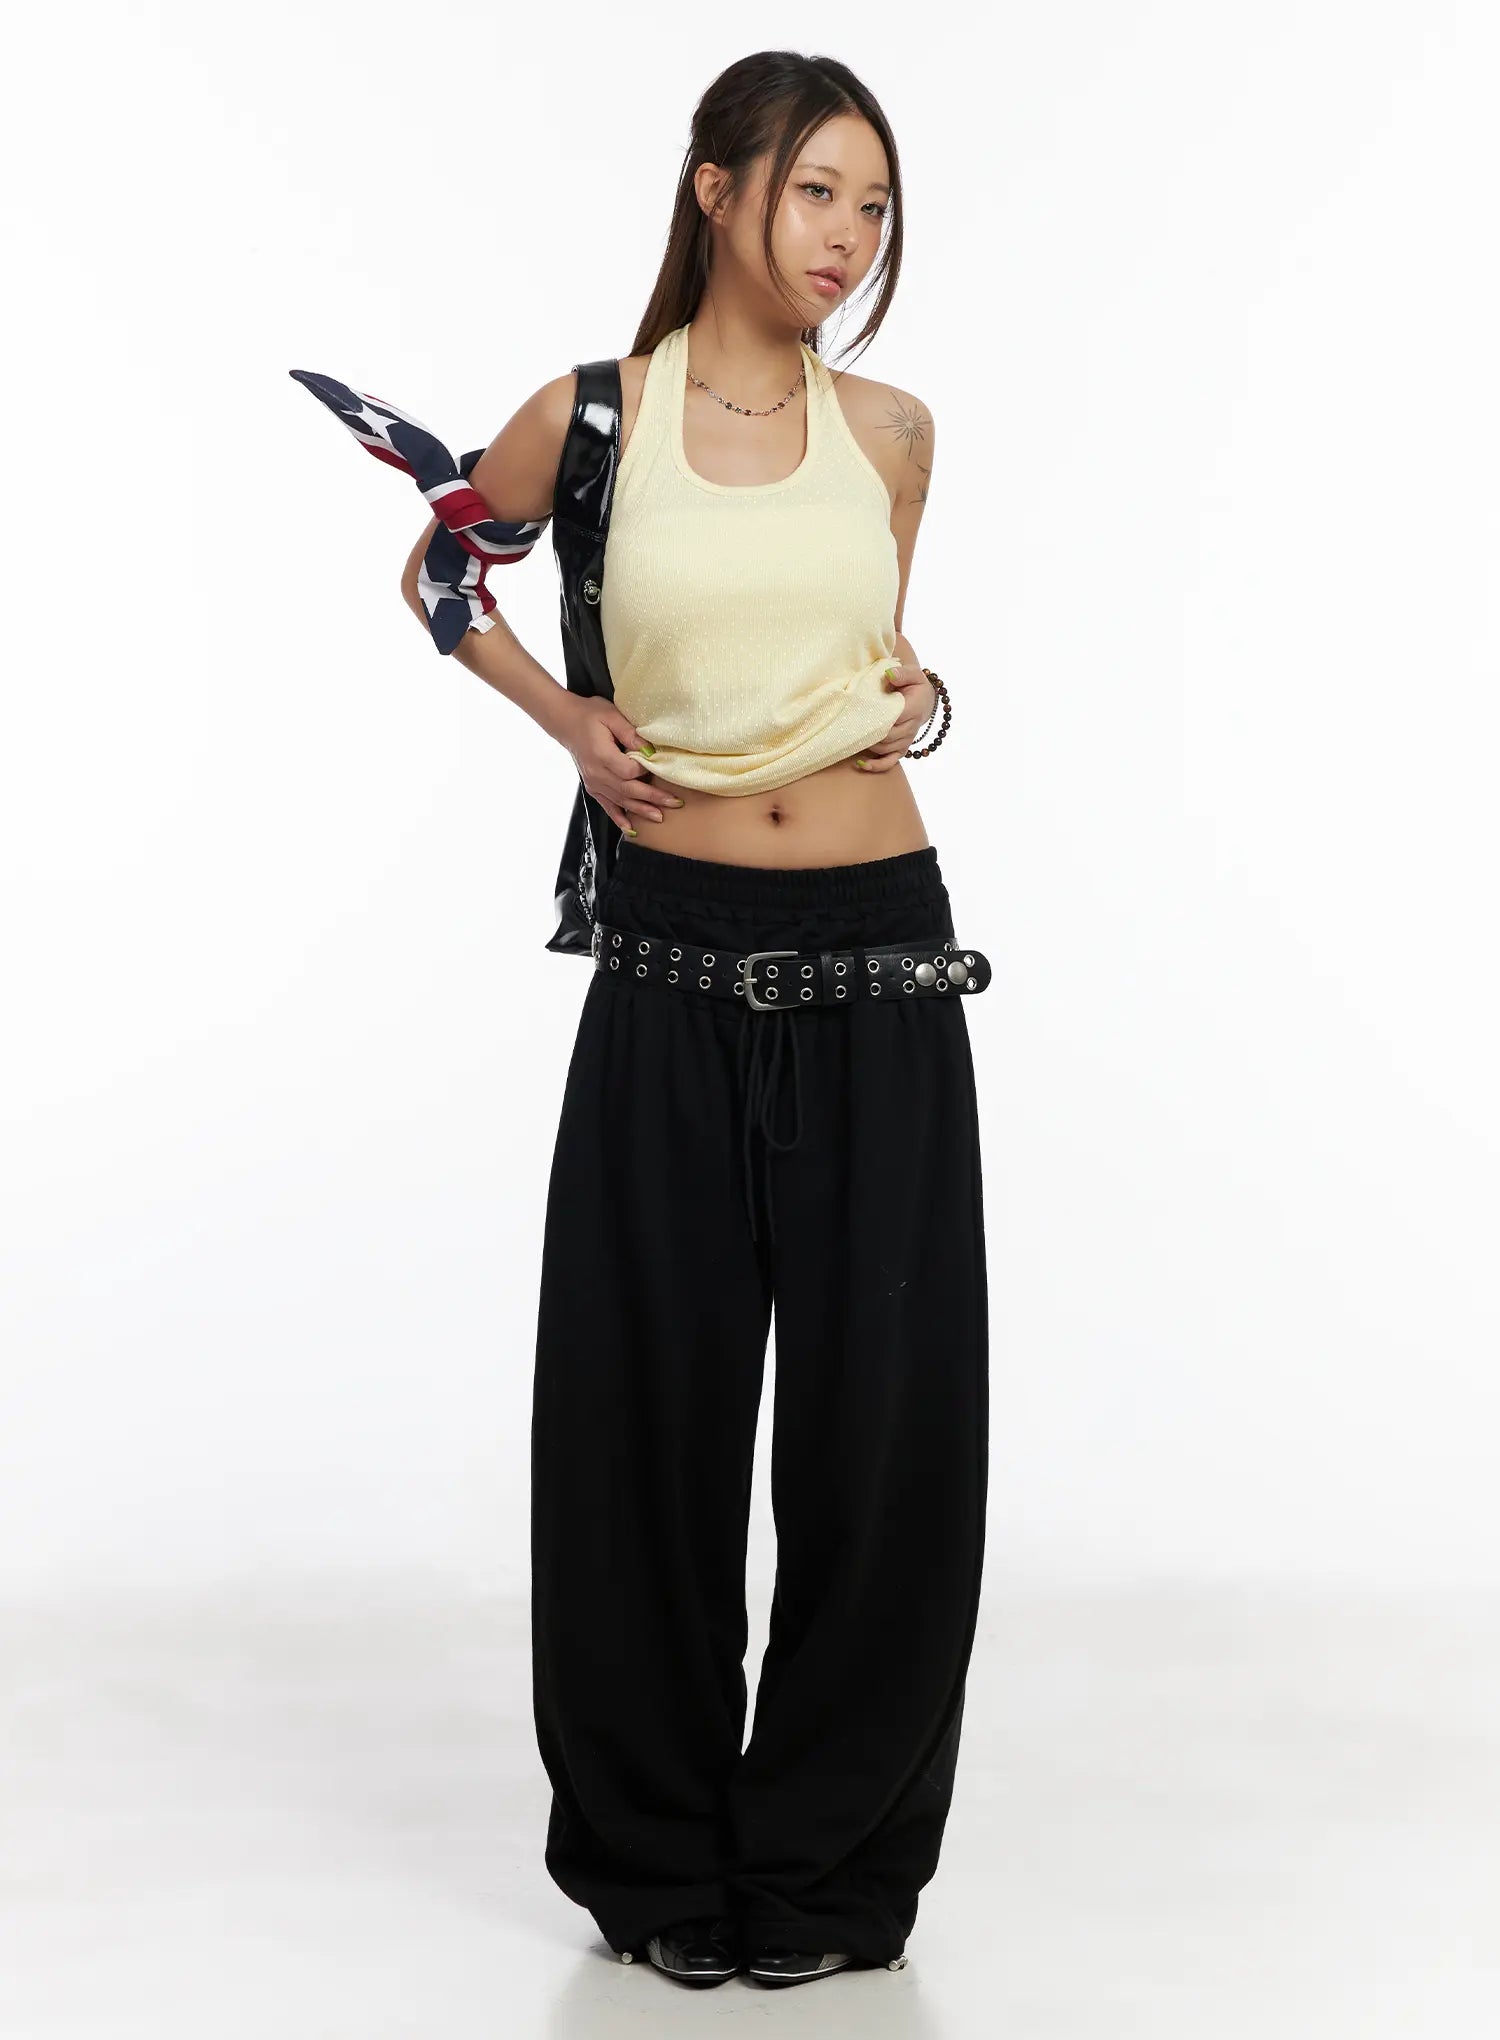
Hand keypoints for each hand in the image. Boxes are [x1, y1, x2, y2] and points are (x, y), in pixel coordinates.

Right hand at [551, 695, 682, 831]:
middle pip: (628, 790)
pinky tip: (631, 830)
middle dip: (653, 798)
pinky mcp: (593, 787)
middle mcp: (597, 774)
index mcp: (602, 756)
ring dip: (641, 810)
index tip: (658, 765)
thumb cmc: (590, 715)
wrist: (566, 722)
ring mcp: (594, 783)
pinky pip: (608, 806)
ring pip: (621, 801)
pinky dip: (620, 819)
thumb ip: (630, 733)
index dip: (645, 771)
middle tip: (674, 803)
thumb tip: (649, 750)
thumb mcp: (611, 715)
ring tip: (660, 817)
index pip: (629, 771)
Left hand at [852, 659, 935, 772]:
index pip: (896, 716)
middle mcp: (912, 727)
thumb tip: (889, 673)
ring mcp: (906, 740)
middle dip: (870, 731)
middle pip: (888, 735)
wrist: (924, 699)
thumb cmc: (914, 685)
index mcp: (914, 707)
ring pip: (885, 748)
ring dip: (870, 744)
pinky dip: (876, 766)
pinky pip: (890, 762)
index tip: (861, 712)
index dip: (879, 717)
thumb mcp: (912, 673)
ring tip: (853, 736)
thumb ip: (902, 673)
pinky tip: (861, 764)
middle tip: (851, 724)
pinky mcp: (902, 748)